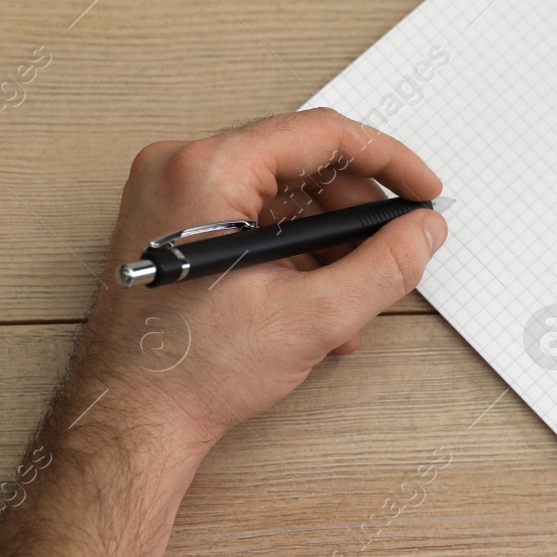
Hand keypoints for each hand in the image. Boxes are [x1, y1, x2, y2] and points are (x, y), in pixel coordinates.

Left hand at [71, 108, 448, 457]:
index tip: (424, 191)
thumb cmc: (191, 372)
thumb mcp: (313, 318)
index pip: (322, 135)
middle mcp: (181, 167)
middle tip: (397, 244)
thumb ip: (385, 265)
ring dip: (332, 238)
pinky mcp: (174, 224)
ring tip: (356, 290)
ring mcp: (172, 195)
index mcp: (207, 171)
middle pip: (303, 162)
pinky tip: (320, 299)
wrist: (130, 421)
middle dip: (358, 210)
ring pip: (284, 193)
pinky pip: (256, 216)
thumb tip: (425, 230)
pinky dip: (298, 250)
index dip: (388, 161)